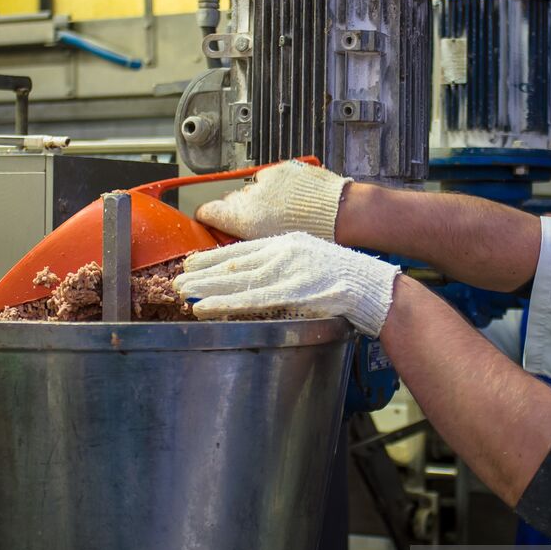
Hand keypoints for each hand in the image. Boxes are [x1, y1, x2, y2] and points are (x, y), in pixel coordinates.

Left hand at [173, 232, 399, 336]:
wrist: (373, 285)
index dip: (213, 257)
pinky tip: (204, 308)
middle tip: (177, 279)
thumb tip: (265, 274)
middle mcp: (282, 252)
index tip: (192, 263)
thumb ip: (288, 262)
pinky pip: (249, 300)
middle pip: (232, 263)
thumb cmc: (348, 276)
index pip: (241, 249)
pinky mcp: (290, 293)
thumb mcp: (314, 257)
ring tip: (182, 292)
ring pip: (235, 280)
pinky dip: (223, 304)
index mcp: (287, 241)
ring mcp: (285, 272)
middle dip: (202, 272)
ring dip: (205, 287)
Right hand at [196, 160, 350, 240]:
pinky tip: (291, 196)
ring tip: (282, 209)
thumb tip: (234, 234)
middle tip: (259, 221)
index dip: (208, 216)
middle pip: (231, 201)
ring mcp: (265, 180)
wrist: (338, 213)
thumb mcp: (271, 246)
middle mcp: (249, 196)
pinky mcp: (281, 168)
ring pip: (253, 189)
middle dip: (241, 210)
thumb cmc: (309, 235)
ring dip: (261, 197)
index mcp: (242, 218)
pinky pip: (271, 177)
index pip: (206, 211)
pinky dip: (277, 185)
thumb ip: (246, 237)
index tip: (211, 220)